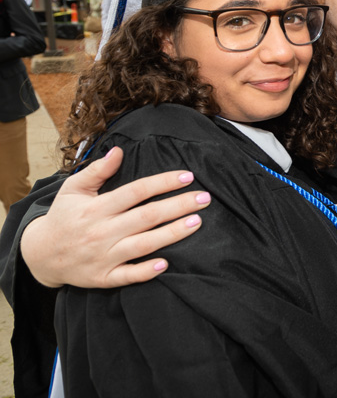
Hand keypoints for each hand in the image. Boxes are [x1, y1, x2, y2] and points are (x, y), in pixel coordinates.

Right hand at [20, 147, 210, 287]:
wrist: (38, 255)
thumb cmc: (63, 217)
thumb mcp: (72, 189)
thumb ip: (97, 170)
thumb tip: (119, 151)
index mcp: (97, 208)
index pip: (136, 191)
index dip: (163, 182)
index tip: (187, 176)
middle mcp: (101, 231)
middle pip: (147, 217)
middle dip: (178, 206)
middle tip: (205, 198)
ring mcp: (103, 256)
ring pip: (143, 245)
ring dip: (172, 234)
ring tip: (197, 222)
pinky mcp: (102, 278)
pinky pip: (127, 276)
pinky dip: (145, 272)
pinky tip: (166, 264)